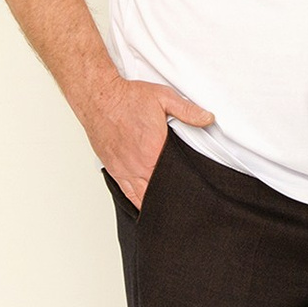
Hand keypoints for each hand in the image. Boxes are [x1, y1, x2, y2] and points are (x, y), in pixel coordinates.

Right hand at [77, 76, 213, 209]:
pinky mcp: (113, 169)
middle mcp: (137, 165)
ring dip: (154, 202)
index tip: (192, 191)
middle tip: (183, 203)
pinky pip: (126, 193)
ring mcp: (124, 170)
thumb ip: (188, 110)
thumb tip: (208, 118)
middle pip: (158, 191)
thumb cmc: (128, 98)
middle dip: (171, 197)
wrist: (100, 98)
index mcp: (153, 150)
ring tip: (167, 208)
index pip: (174, 177)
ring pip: (142, 197)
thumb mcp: (164, 98)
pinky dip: (137, 201)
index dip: (184, 186)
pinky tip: (145, 205)